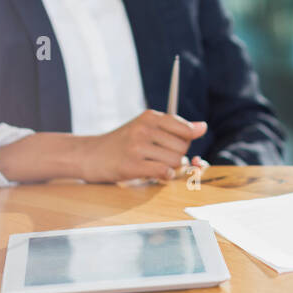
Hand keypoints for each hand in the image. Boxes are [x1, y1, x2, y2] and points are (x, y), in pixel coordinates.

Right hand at [79, 110, 207, 183]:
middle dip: (178, 155)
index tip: (176, 144)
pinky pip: (163, 172)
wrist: (89, 155)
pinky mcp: (131, 165)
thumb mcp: (145, 127)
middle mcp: (144, 128)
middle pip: (182, 146)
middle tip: (162, 156)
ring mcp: (137, 146)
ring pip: (175, 161)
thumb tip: (203, 127)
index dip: (186, 141)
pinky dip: (164, 175)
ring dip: (170, 167)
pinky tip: (155, 172)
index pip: (185, 129)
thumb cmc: (121, 142)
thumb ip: (175, 127)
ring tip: (156, 164)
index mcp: (149, 116)